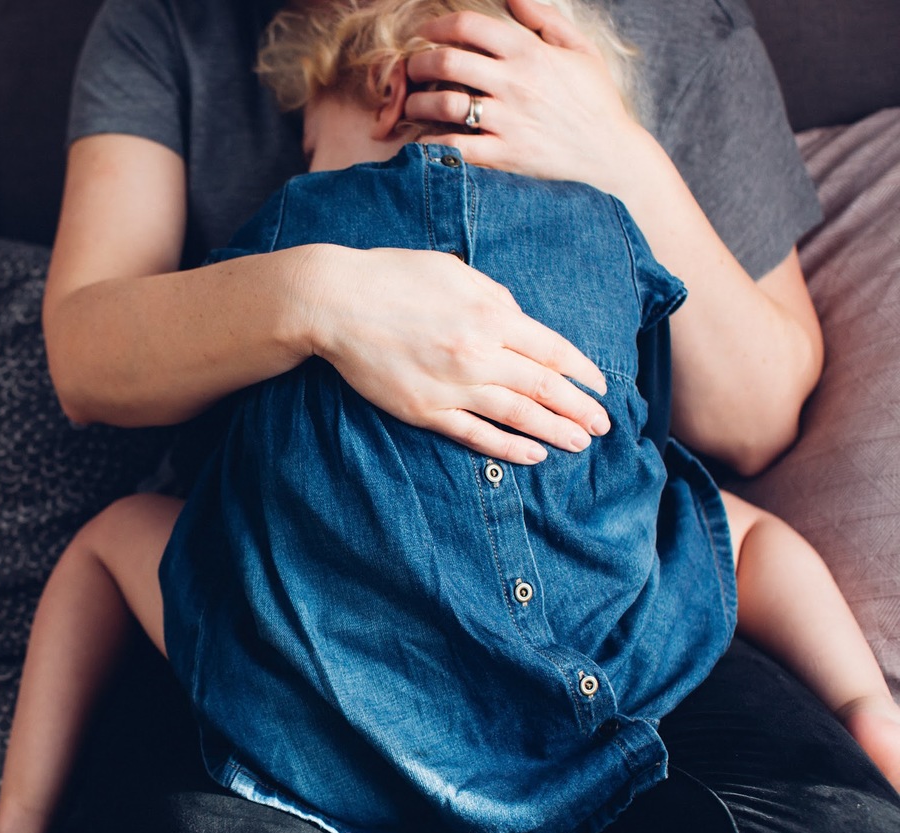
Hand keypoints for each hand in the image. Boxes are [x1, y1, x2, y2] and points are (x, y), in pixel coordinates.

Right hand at [297, 243, 608, 465]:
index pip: (553, 350)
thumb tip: (524, 323)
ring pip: (518, 415)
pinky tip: (532, 454)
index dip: (583, 372)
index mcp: (491, 315)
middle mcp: (478, 353)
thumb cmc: (395, 278)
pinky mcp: (425, 409)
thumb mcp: (456, 272)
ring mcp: (452, 385)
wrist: (336, 302)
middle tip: (603, 425)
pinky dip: (507, 447)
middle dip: (579, 409)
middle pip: (545, 387)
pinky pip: (475, 434)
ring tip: (580, 444)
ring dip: (554, 431)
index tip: (602, 386)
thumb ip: (497, 298)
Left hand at [403, 0, 654, 196]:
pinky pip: (454, 146)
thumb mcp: (579, 50)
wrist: (610, 155)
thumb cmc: (594, 99)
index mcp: (530, 53)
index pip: (469, 26)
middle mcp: (515, 84)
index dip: (438, 26)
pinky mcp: (503, 156)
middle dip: (419, 62)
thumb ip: (544, 19)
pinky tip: (425, 139)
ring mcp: (507, 121)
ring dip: (418, 102)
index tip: (427, 33)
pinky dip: (431, 143)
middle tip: (412, 69)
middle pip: (447, 62)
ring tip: (414, 104)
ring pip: (443, 104)